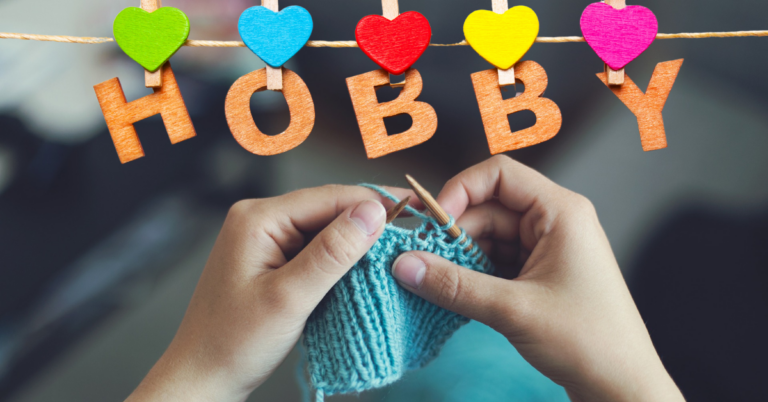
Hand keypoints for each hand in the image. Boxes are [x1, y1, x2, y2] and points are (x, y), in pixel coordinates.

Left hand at [126, 185, 406, 401]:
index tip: (416, 209)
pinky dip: (340, 258)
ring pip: (324, 229)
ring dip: (357, 241)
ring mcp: (265, 239)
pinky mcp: (272, 259)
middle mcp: (260, 219)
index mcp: (258, 218)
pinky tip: (364, 267)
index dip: (375, 202)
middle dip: (369, 221)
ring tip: (398, 248)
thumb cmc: (233, 343)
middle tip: (414, 231)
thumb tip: (372, 212)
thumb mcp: (289, 298)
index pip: (329, 197)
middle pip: (328, 209)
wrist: (201, 378)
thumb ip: (332, 253)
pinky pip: (314, 249)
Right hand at [391, 156, 684, 401]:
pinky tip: (451, 290)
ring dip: (459, 257)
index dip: (459, 191)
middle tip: (419, 260)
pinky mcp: (538, 274)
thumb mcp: (514, 310)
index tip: (431, 223)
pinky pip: (495, 261)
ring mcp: (546, 248)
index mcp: (560, 212)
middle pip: (488, 208)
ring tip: (431, 280)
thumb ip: (454, 285)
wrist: (622, 387)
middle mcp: (554, 221)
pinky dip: (471, 273)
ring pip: (488, 237)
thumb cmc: (589, 341)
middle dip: (453, 233)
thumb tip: (404, 265)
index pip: (499, 174)